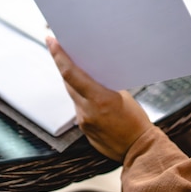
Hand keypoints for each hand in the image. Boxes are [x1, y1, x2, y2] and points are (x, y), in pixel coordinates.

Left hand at [46, 37, 152, 161]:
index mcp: (100, 99)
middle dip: (63, 64)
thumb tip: (91, 72)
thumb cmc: (136, 122)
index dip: (59, 56)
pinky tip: (87, 92)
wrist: (138, 150)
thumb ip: (104, 85)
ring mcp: (83, 121)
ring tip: (75, 66)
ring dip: (72, 81)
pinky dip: (81, 97)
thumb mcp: (124, 96)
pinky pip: (78, 106)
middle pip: (68, 81)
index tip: (52, 41)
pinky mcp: (83, 128)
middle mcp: (87, 110)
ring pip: (72, 94)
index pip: (71, 73)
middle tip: (59, 46)